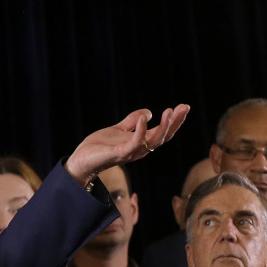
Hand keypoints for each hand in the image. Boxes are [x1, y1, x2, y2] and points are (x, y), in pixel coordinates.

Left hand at [65, 104, 189, 186]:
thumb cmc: (99, 146)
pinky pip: (135, 143)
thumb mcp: (118, 129)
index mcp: (141, 143)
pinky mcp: (120, 154)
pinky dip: (141, 130)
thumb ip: (131, 121)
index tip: (184, 107)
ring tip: (169, 111)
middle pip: (164, 137)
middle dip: (175, 122)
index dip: (174, 120)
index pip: (163, 132)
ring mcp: (131, 152)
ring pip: (154, 141)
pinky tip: (143, 118)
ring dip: (164, 126)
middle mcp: (140, 149)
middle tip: (184, 107)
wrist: (82, 160)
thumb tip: (148, 112)